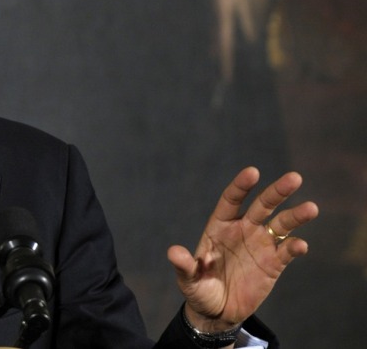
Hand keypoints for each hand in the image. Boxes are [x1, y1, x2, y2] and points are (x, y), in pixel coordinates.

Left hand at [166, 167, 318, 331]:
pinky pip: (286, 251)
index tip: (253, 172)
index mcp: (220, 225)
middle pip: (262, 205)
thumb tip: (174, 252)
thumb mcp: (188, 279)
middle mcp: (243, 229)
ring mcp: (260, 245)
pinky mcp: (273, 264)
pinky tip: (300, 245)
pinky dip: (294, 247)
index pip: (232, 200)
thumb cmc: (200, 289)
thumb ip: (184, 265)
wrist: (217, 311)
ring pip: (281, 224)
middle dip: (277, 191)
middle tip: (295, 178)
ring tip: (311, 208)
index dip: (241, 186)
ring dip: (295, 216)